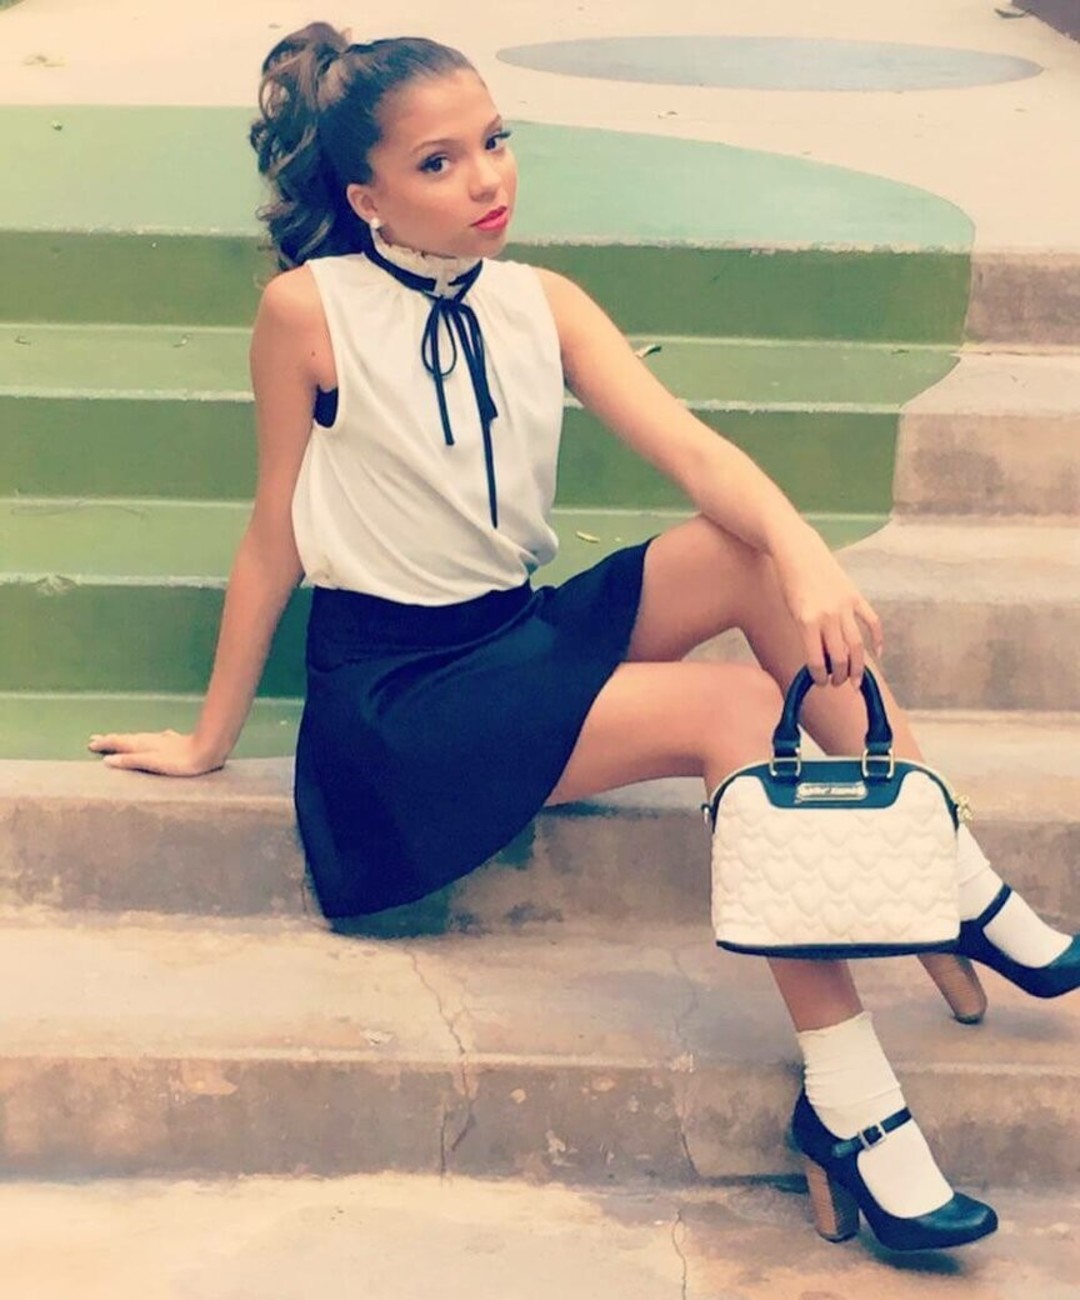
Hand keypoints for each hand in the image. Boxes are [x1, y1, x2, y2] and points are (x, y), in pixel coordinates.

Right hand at [87, 729, 224, 776]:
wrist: (208, 751)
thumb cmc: (180, 761)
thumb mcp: (153, 763)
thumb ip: (132, 761)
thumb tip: (108, 760)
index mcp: (143, 745)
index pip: (119, 743)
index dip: (105, 743)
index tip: (90, 743)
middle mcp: (151, 740)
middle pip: (128, 739)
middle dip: (112, 739)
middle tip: (96, 739)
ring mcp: (164, 740)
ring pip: (141, 738)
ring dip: (128, 738)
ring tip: (119, 738)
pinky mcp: (177, 742)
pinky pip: (156, 739)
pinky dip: (149, 739)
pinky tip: (159, 737)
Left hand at [772, 530, 883, 686]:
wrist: (797, 550)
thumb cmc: (789, 582)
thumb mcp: (792, 611)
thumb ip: (808, 633)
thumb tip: (823, 659)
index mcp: (807, 621)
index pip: (817, 660)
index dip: (819, 677)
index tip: (820, 682)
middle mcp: (828, 615)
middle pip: (840, 656)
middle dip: (839, 676)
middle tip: (837, 684)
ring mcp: (844, 605)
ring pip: (857, 645)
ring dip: (857, 667)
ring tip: (854, 680)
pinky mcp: (855, 596)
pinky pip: (872, 621)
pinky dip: (877, 639)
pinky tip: (877, 654)